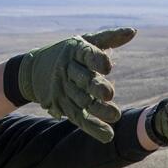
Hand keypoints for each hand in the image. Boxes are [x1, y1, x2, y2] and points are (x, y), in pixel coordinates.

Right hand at [18, 27, 136, 141]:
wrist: (33, 72)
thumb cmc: (69, 53)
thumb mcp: (85, 41)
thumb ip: (109, 38)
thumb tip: (133, 32)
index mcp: (74, 52)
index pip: (85, 55)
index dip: (96, 60)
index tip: (108, 66)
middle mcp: (68, 72)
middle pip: (83, 80)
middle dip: (96, 87)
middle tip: (109, 93)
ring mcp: (65, 91)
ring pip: (83, 101)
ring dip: (98, 110)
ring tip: (115, 115)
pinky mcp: (64, 107)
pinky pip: (79, 118)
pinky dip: (93, 128)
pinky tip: (107, 135)